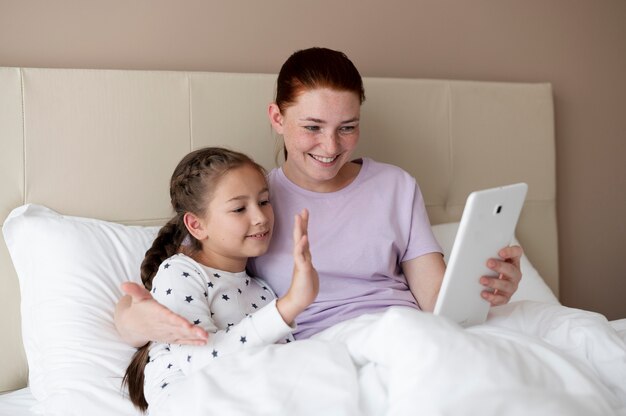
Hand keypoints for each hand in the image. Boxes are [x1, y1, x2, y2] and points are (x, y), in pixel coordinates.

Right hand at [115, 281, 207, 346]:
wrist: (132, 326)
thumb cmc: (139, 307)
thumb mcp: (137, 297)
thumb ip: (134, 290)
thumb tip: (124, 284)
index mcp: (156, 314)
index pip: (168, 318)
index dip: (177, 321)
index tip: (186, 325)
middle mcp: (162, 325)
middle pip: (178, 328)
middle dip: (190, 331)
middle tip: (203, 333)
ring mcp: (167, 333)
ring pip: (182, 336)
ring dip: (194, 338)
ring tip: (206, 338)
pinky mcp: (170, 337)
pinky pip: (181, 341)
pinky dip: (192, 342)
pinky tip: (203, 342)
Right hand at [276, 209, 318, 323]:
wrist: (299, 301)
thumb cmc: (305, 288)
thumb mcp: (309, 272)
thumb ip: (307, 264)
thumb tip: (308, 261)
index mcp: (304, 257)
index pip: (304, 238)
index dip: (304, 226)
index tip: (304, 213)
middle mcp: (301, 257)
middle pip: (301, 236)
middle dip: (301, 223)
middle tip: (302, 210)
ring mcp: (301, 262)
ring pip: (299, 243)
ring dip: (299, 230)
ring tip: (299, 217)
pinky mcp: (302, 269)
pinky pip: (301, 255)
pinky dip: (302, 245)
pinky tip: (304, 237)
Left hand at [480, 245, 522, 305]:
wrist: (489, 291)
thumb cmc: (489, 271)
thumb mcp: (490, 262)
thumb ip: (485, 254)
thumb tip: (470, 248)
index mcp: (512, 261)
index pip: (516, 252)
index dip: (511, 251)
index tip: (500, 252)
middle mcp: (514, 273)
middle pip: (511, 269)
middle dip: (500, 266)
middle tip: (489, 263)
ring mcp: (511, 286)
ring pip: (506, 285)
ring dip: (494, 282)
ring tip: (482, 280)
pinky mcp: (505, 298)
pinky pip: (501, 299)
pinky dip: (492, 296)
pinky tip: (484, 293)